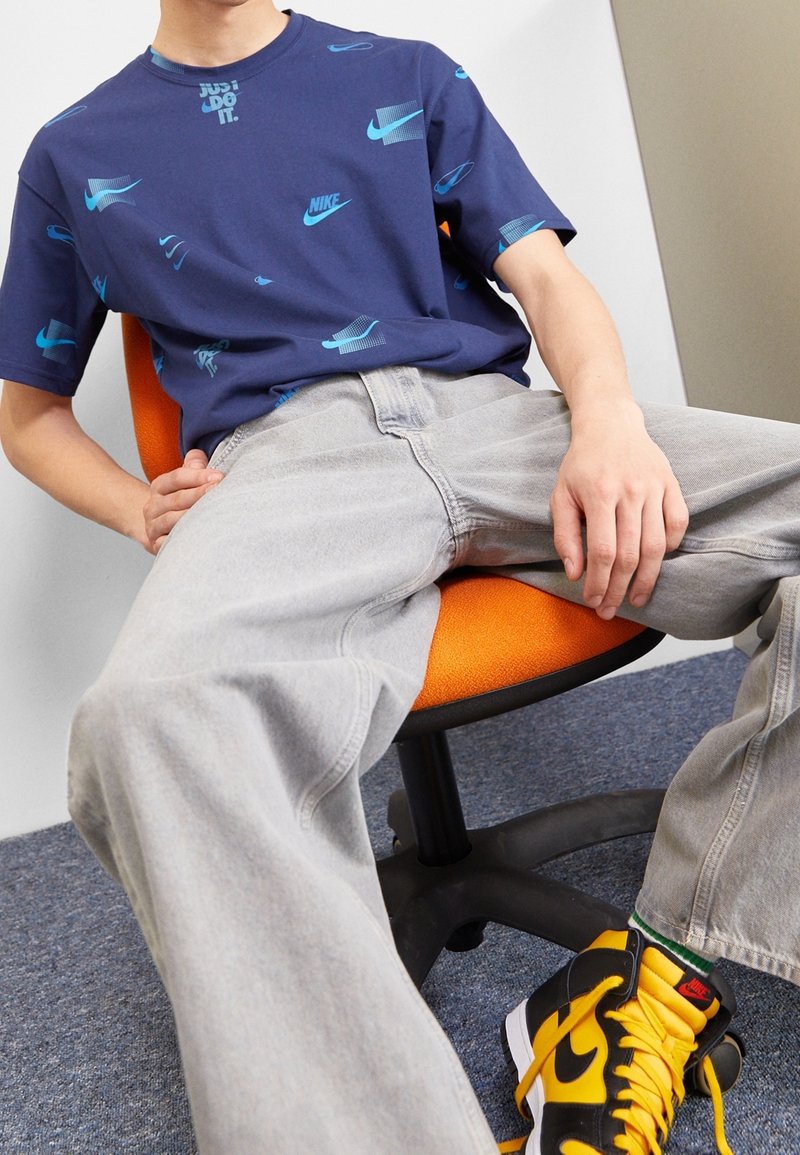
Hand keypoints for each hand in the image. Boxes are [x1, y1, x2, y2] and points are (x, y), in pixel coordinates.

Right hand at [142, 449, 223, 553]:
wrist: (157, 527)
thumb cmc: (179, 500)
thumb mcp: (184, 480)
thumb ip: (193, 466)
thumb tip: (200, 459)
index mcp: (160, 486)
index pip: (177, 477)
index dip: (198, 476)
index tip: (219, 476)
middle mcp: (153, 505)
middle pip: (176, 499)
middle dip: (199, 494)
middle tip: (218, 490)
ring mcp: (153, 526)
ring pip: (171, 520)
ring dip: (192, 516)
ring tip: (212, 513)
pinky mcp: (155, 544)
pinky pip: (166, 542)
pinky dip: (180, 539)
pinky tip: (197, 536)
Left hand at [550, 403, 688, 617]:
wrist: (610, 424)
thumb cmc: (581, 464)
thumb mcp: (561, 496)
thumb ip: (565, 536)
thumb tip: (576, 574)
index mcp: (599, 494)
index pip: (602, 551)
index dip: (598, 582)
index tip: (593, 601)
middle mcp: (630, 492)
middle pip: (630, 555)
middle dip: (619, 589)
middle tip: (610, 610)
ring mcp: (654, 488)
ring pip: (656, 546)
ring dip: (647, 579)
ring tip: (637, 599)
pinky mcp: (672, 484)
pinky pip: (678, 524)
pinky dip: (671, 547)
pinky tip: (656, 563)